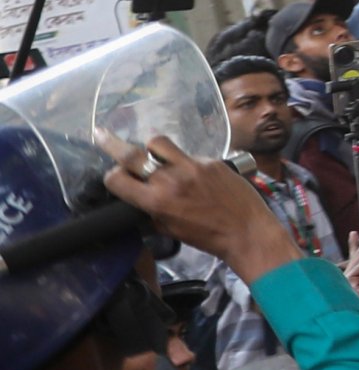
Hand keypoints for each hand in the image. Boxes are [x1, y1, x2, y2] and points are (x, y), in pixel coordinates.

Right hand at [107, 138, 299, 278]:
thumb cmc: (208, 236)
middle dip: (111, 143)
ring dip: (152, 146)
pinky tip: (194, 174)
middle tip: (100, 133)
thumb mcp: (169, 229)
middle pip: (131, 154)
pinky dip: (185, 161)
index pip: (117, 179)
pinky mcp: (212, 160)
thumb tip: (139, 199)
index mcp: (156, 201)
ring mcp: (192, 166)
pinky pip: (188, 154)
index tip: (114, 176)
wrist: (248, 232)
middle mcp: (170, 180)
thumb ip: (151, 211)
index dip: (111, 177)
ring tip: (154, 152)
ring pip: (159, 142)